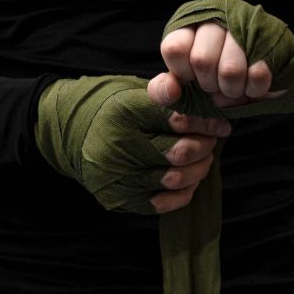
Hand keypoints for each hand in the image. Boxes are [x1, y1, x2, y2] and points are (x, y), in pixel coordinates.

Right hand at [35, 75, 229, 214]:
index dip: (206, 121)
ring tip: (203, 157)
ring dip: (199, 168)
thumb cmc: (115, 109)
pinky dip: (184, 191)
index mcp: (124, 111)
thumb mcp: (135, 90)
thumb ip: (168, 92)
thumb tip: (204, 93)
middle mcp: (118, 145)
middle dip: (205, 145)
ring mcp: (117, 176)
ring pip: (176, 178)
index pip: (177, 118)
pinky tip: (188, 178)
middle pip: (180, 151)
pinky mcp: (119, 199)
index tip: (221, 124)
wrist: (72, 134)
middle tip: (212, 140)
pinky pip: (165, 202)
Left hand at [149, 0, 293, 119]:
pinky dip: (255, 90)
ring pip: (230, 71)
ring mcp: (246, 22)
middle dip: (211, 86)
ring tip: (238, 87)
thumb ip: (166, 89)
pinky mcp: (272, 36)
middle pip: (201, 61)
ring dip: (234, 91)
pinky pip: (257, 74)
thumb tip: (170, 90)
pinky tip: (256, 84)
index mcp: (190, 23)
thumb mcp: (188, 85)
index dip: (183, 73)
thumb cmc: (220, 80)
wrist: (270, 77)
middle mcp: (217, 16)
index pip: (174, 48)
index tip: (193, 78)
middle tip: (219, 86)